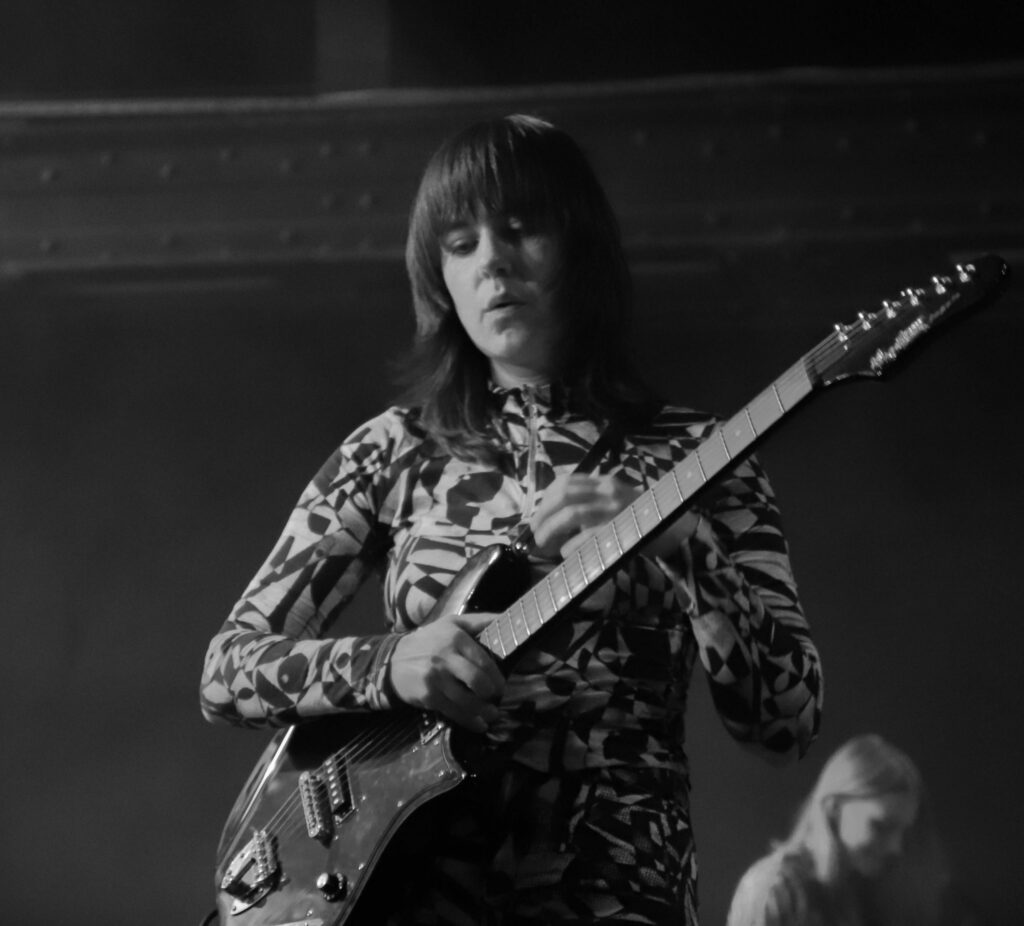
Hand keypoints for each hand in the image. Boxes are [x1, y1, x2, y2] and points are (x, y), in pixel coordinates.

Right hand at [387, 611, 504, 732]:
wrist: (393, 660)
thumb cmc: (430, 640)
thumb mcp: (452, 623)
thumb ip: (480, 621)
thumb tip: (507, 618)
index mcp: (455, 638)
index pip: (483, 660)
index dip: (496, 676)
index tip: (501, 685)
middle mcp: (445, 658)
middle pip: (476, 680)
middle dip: (491, 693)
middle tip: (496, 697)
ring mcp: (435, 678)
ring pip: (466, 700)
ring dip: (484, 711)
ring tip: (492, 714)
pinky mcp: (428, 696)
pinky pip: (453, 712)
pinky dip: (469, 721)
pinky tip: (479, 725)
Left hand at [531, 473, 706, 562]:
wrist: (677, 530)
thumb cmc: (641, 519)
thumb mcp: (614, 504)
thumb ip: (590, 505)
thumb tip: (554, 521)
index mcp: (604, 483)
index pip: (565, 482)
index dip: (545, 499)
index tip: (537, 516)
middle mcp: (609, 491)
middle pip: (564, 496)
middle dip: (543, 515)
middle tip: (535, 534)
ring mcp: (616, 509)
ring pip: (574, 513)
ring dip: (552, 531)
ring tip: (544, 545)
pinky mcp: (623, 528)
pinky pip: (591, 534)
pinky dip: (573, 544)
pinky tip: (566, 553)